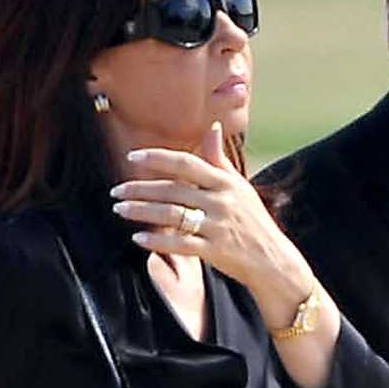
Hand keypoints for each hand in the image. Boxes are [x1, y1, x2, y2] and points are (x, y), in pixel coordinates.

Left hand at [111, 122, 312, 310]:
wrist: (272, 259)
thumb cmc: (253, 220)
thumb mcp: (240, 187)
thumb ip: (219, 160)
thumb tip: (212, 128)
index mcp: (226, 182)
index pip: (187, 163)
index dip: (158, 158)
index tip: (133, 157)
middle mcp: (222, 201)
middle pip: (173, 190)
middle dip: (140, 189)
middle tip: (116, 190)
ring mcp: (218, 226)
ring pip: (173, 215)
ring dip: (142, 211)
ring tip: (120, 210)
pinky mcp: (215, 250)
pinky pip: (180, 243)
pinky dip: (158, 240)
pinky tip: (138, 237)